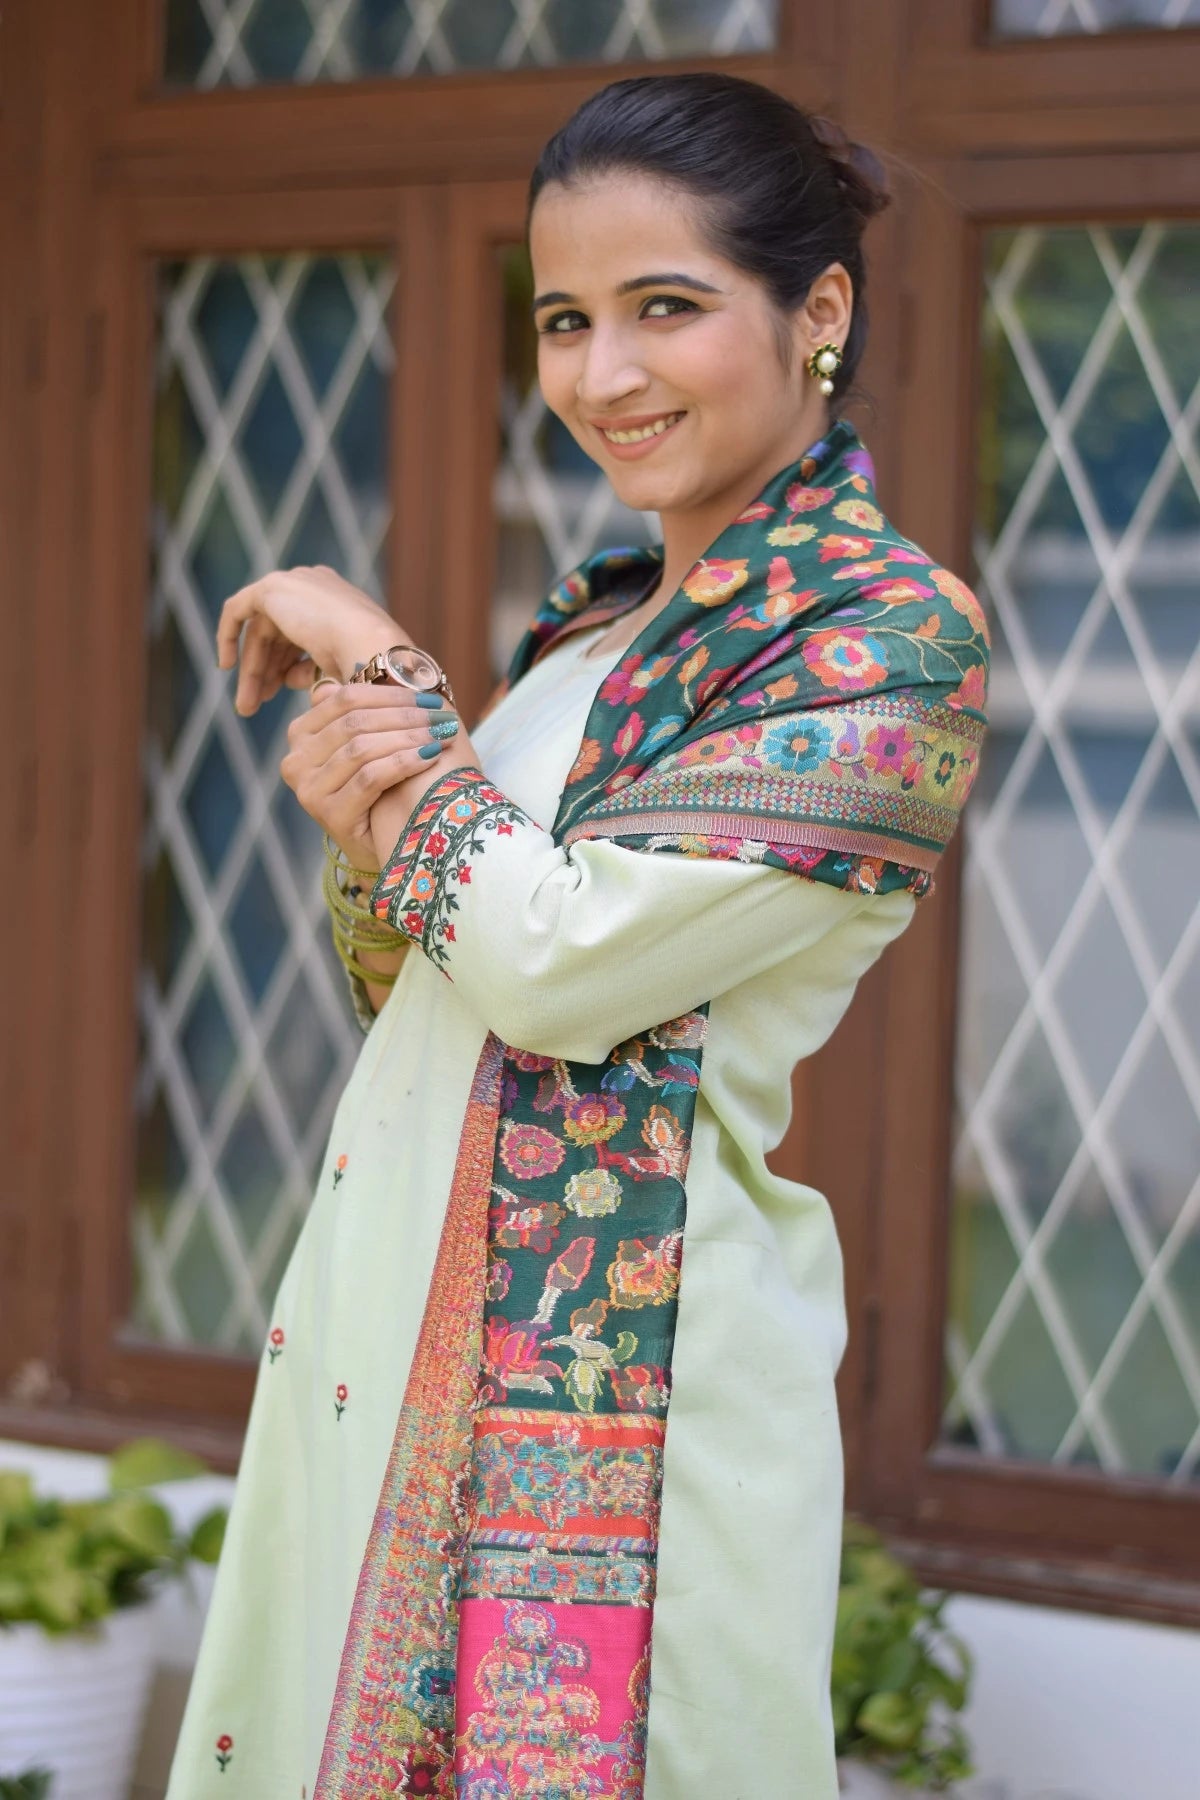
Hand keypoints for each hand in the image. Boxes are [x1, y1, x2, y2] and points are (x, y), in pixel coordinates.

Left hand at [216, 564, 405, 714]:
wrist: (370, 646)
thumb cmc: (367, 665)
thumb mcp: (339, 668)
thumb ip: (311, 669)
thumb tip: (289, 679)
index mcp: (337, 600)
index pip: (302, 632)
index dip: (288, 664)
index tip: (283, 690)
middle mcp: (315, 586)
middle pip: (278, 632)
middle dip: (266, 671)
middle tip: (255, 705)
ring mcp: (293, 583)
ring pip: (260, 630)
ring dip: (252, 669)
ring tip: (247, 705)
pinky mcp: (272, 588)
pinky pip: (238, 610)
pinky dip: (228, 636)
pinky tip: (226, 666)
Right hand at [279, 680, 460, 869]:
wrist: (396, 848)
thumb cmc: (391, 790)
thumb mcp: (378, 743)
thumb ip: (369, 706)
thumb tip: (366, 661)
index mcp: (302, 735)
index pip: (345, 698)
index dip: (391, 693)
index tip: (430, 694)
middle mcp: (295, 760)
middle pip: (354, 721)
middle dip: (404, 715)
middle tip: (442, 714)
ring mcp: (307, 789)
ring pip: (361, 747)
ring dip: (409, 736)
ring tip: (442, 734)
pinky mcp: (327, 814)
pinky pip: (370, 776)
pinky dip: (405, 761)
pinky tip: (431, 756)